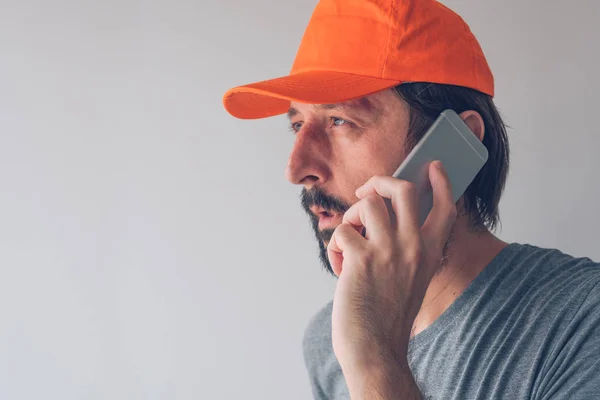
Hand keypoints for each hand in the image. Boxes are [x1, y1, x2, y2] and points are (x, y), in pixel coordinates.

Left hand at [327, 161, 456, 379]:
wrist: (375, 348)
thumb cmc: (388, 314)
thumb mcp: (412, 277)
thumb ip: (406, 247)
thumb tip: (380, 213)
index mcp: (431, 252)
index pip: (446, 207)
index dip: (442, 182)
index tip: (433, 166)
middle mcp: (414, 246)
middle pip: (403, 189)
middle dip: (380, 181)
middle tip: (367, 191)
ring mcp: (389, 251)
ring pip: (368, 204)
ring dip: (351, 217)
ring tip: (349, 238)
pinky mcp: (362, 258)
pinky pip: (341, 231)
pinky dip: (335, 247)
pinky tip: (339, 268)